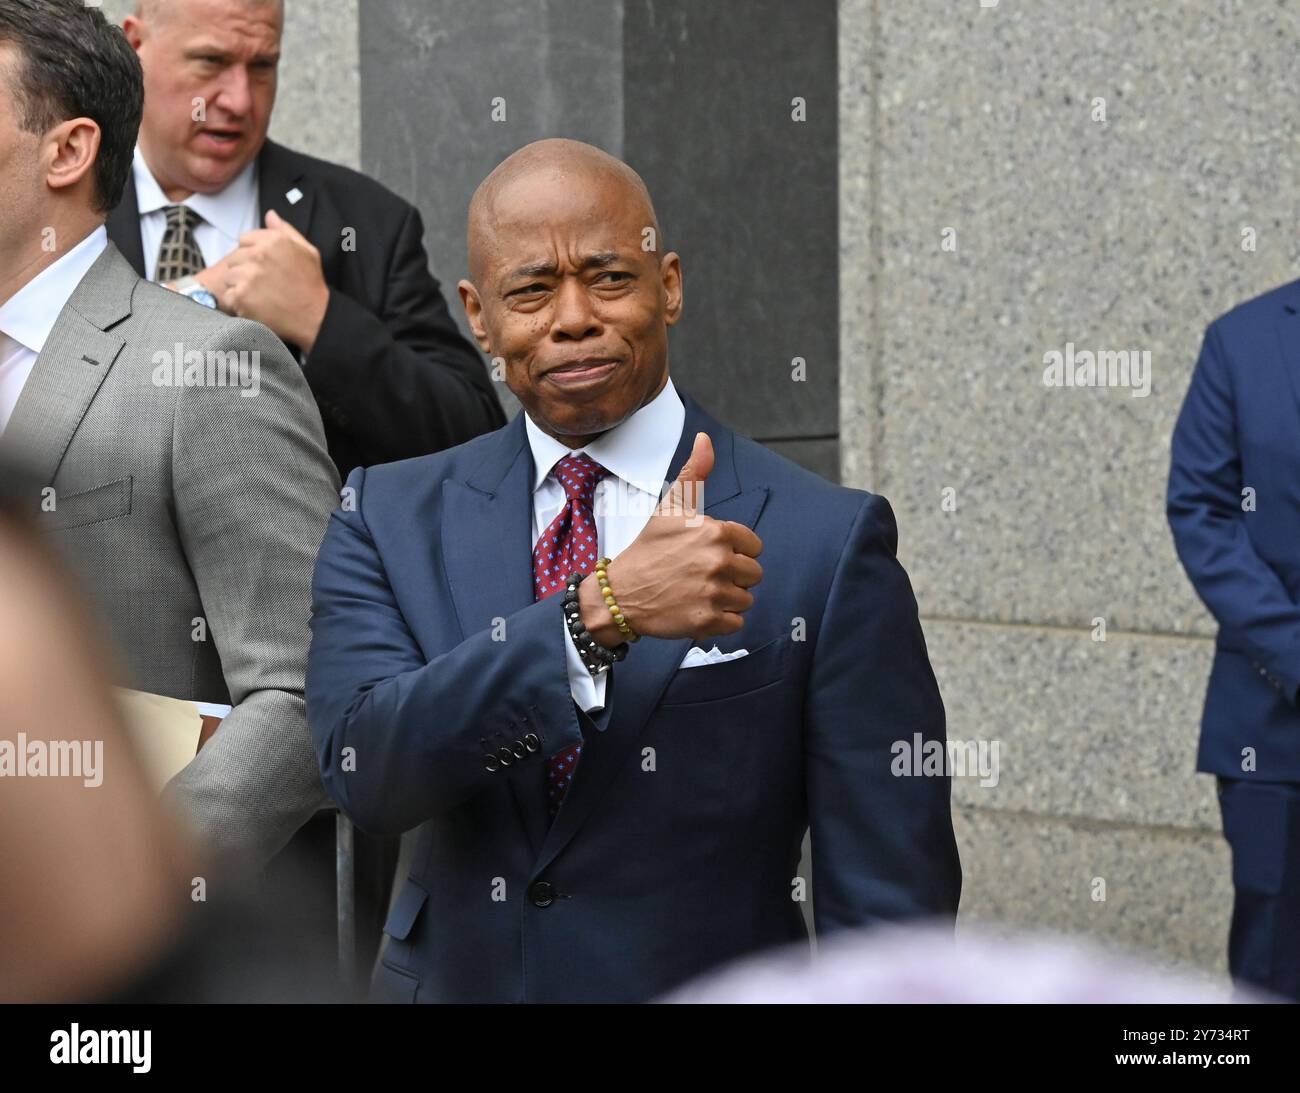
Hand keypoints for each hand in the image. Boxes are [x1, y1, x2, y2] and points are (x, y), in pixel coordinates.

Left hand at [197, 209, 329, 350]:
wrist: (315, 317)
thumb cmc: (311, 285)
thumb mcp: (307, 251)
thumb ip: (286, 230)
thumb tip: (269, 214)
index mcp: (273, 240)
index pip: (245, 240)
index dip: (253, 254)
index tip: (265, 268)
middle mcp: (258, 255)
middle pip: (235, 258)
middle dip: (245, 270)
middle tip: (264, 284)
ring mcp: (247, 276)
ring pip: (229, 277)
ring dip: (239, 286)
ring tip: (260, 296)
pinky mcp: (241, 296)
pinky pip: (228, 296)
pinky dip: (238, 304)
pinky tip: (255, 306)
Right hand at [578, 431, 763, 644]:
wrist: (619, 594)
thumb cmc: (648, 549)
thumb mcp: (671, 508)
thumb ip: (695, 473)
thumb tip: (705, 439)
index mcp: (716, 532)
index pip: (754, 547)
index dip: (733, 551)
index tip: (707, 555)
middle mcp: (718, 561)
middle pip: (753, 574)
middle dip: (732, 577)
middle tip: (700, 575)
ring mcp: (713, 593)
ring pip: (745, 599)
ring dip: (726, 599)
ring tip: (697, 592)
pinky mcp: (708, 621)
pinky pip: (736, 623)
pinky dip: (720, 621)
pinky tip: (697, 609)